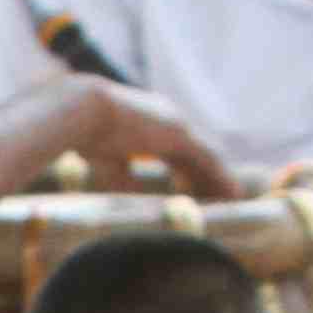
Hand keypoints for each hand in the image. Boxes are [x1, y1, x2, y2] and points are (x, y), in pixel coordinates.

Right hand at [59, 82, 232, 200]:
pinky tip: (230, 193)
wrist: (81, 112)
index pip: (175, 151)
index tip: (190, 187)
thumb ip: (127, 178)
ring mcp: (175, 124)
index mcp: (149, 124)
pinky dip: (220, 176)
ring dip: (219, 177)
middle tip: (217, 195)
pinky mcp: (180, 133)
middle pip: (195, 153)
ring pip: (206, 156)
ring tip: (231, 198)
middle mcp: (166, 121)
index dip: (185, 170)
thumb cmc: (86, 134)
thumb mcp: (110, 162)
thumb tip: (139, 200)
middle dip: (206, 175)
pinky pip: (207, 158)